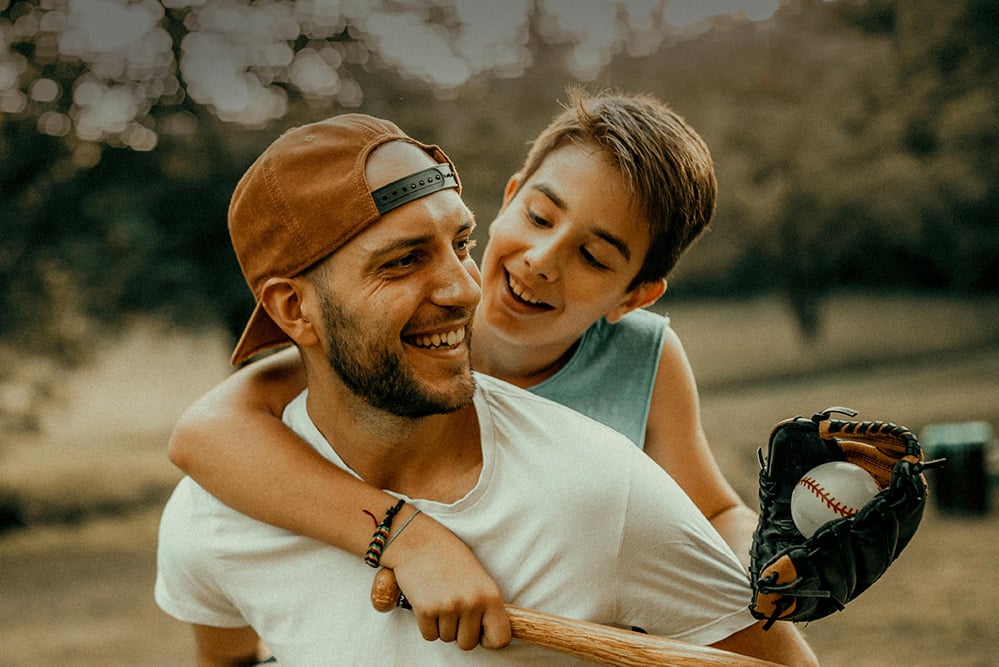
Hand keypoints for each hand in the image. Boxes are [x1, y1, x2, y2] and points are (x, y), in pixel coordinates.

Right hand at [378, 512, 510, 649]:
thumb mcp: (479, 578)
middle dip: (459, 632)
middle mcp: (472, 603)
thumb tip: (489, 636)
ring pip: (447, 639)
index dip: (489, 639)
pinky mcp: (426, 610)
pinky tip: (427, 602)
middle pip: (468, 644)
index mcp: (490, 595)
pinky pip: (429, 636)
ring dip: (442, 625)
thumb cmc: (450, 558)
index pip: (501, 639)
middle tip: (453, 607)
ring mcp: (448, 607)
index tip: (481, 632)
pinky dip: (427, 625)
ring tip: (440, 598)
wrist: (420, 540)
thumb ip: (486, 605)